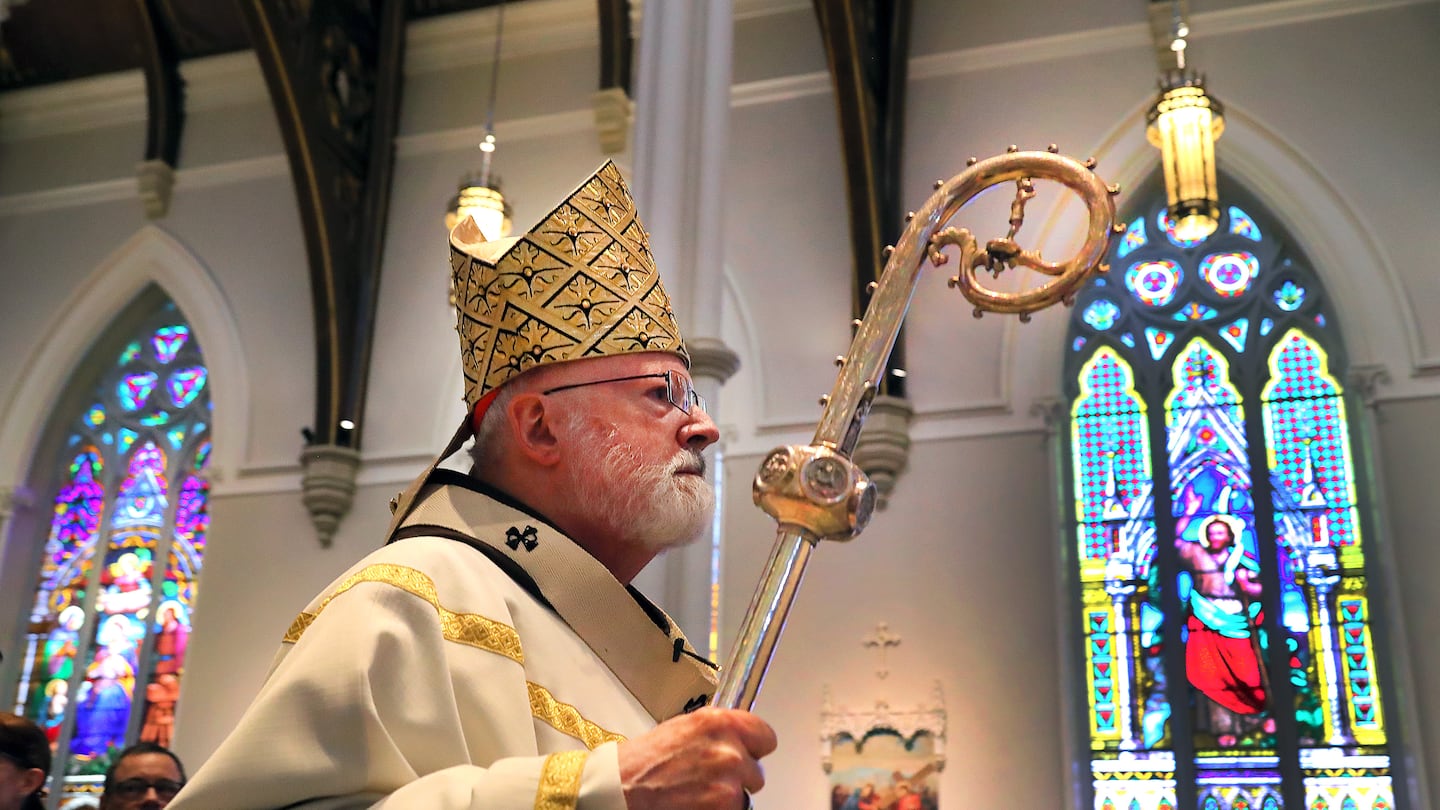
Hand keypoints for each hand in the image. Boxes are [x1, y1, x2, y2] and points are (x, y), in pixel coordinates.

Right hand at [618, 707, 777, 809]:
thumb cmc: (645, 759)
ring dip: (729, 796)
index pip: (766, 736)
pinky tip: (696, 804)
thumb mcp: (684, 727)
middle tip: (709, 777)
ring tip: (698, 792)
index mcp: (720, 723)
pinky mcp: (724, 807)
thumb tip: (739, 737)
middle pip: (757, 770)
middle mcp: (729, 751)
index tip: (747, 752)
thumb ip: (717, 731)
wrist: (622, 788)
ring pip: (746, 795)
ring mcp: (729, 784)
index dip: (754, 747)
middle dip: (738, 776)